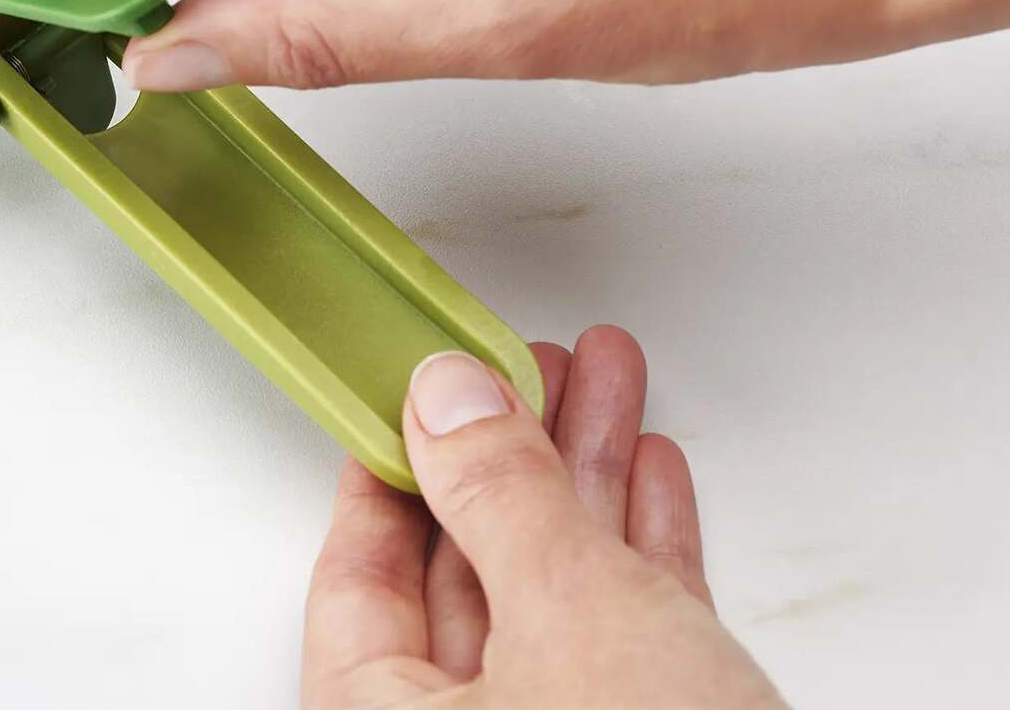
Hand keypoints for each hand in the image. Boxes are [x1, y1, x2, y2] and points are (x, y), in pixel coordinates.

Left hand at [302, 327, 782, 708]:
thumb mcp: (569, 614)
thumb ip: (499, 493)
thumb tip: (444, 398)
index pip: (358, 576)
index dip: (397, 464)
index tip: (422, 385)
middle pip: (468, 574)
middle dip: (514, 453)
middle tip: (534, 363)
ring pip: (555, 599)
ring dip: (587, 483)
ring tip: (606, 385)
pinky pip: (625, 645)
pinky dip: (643, 558)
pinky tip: (652, 483)